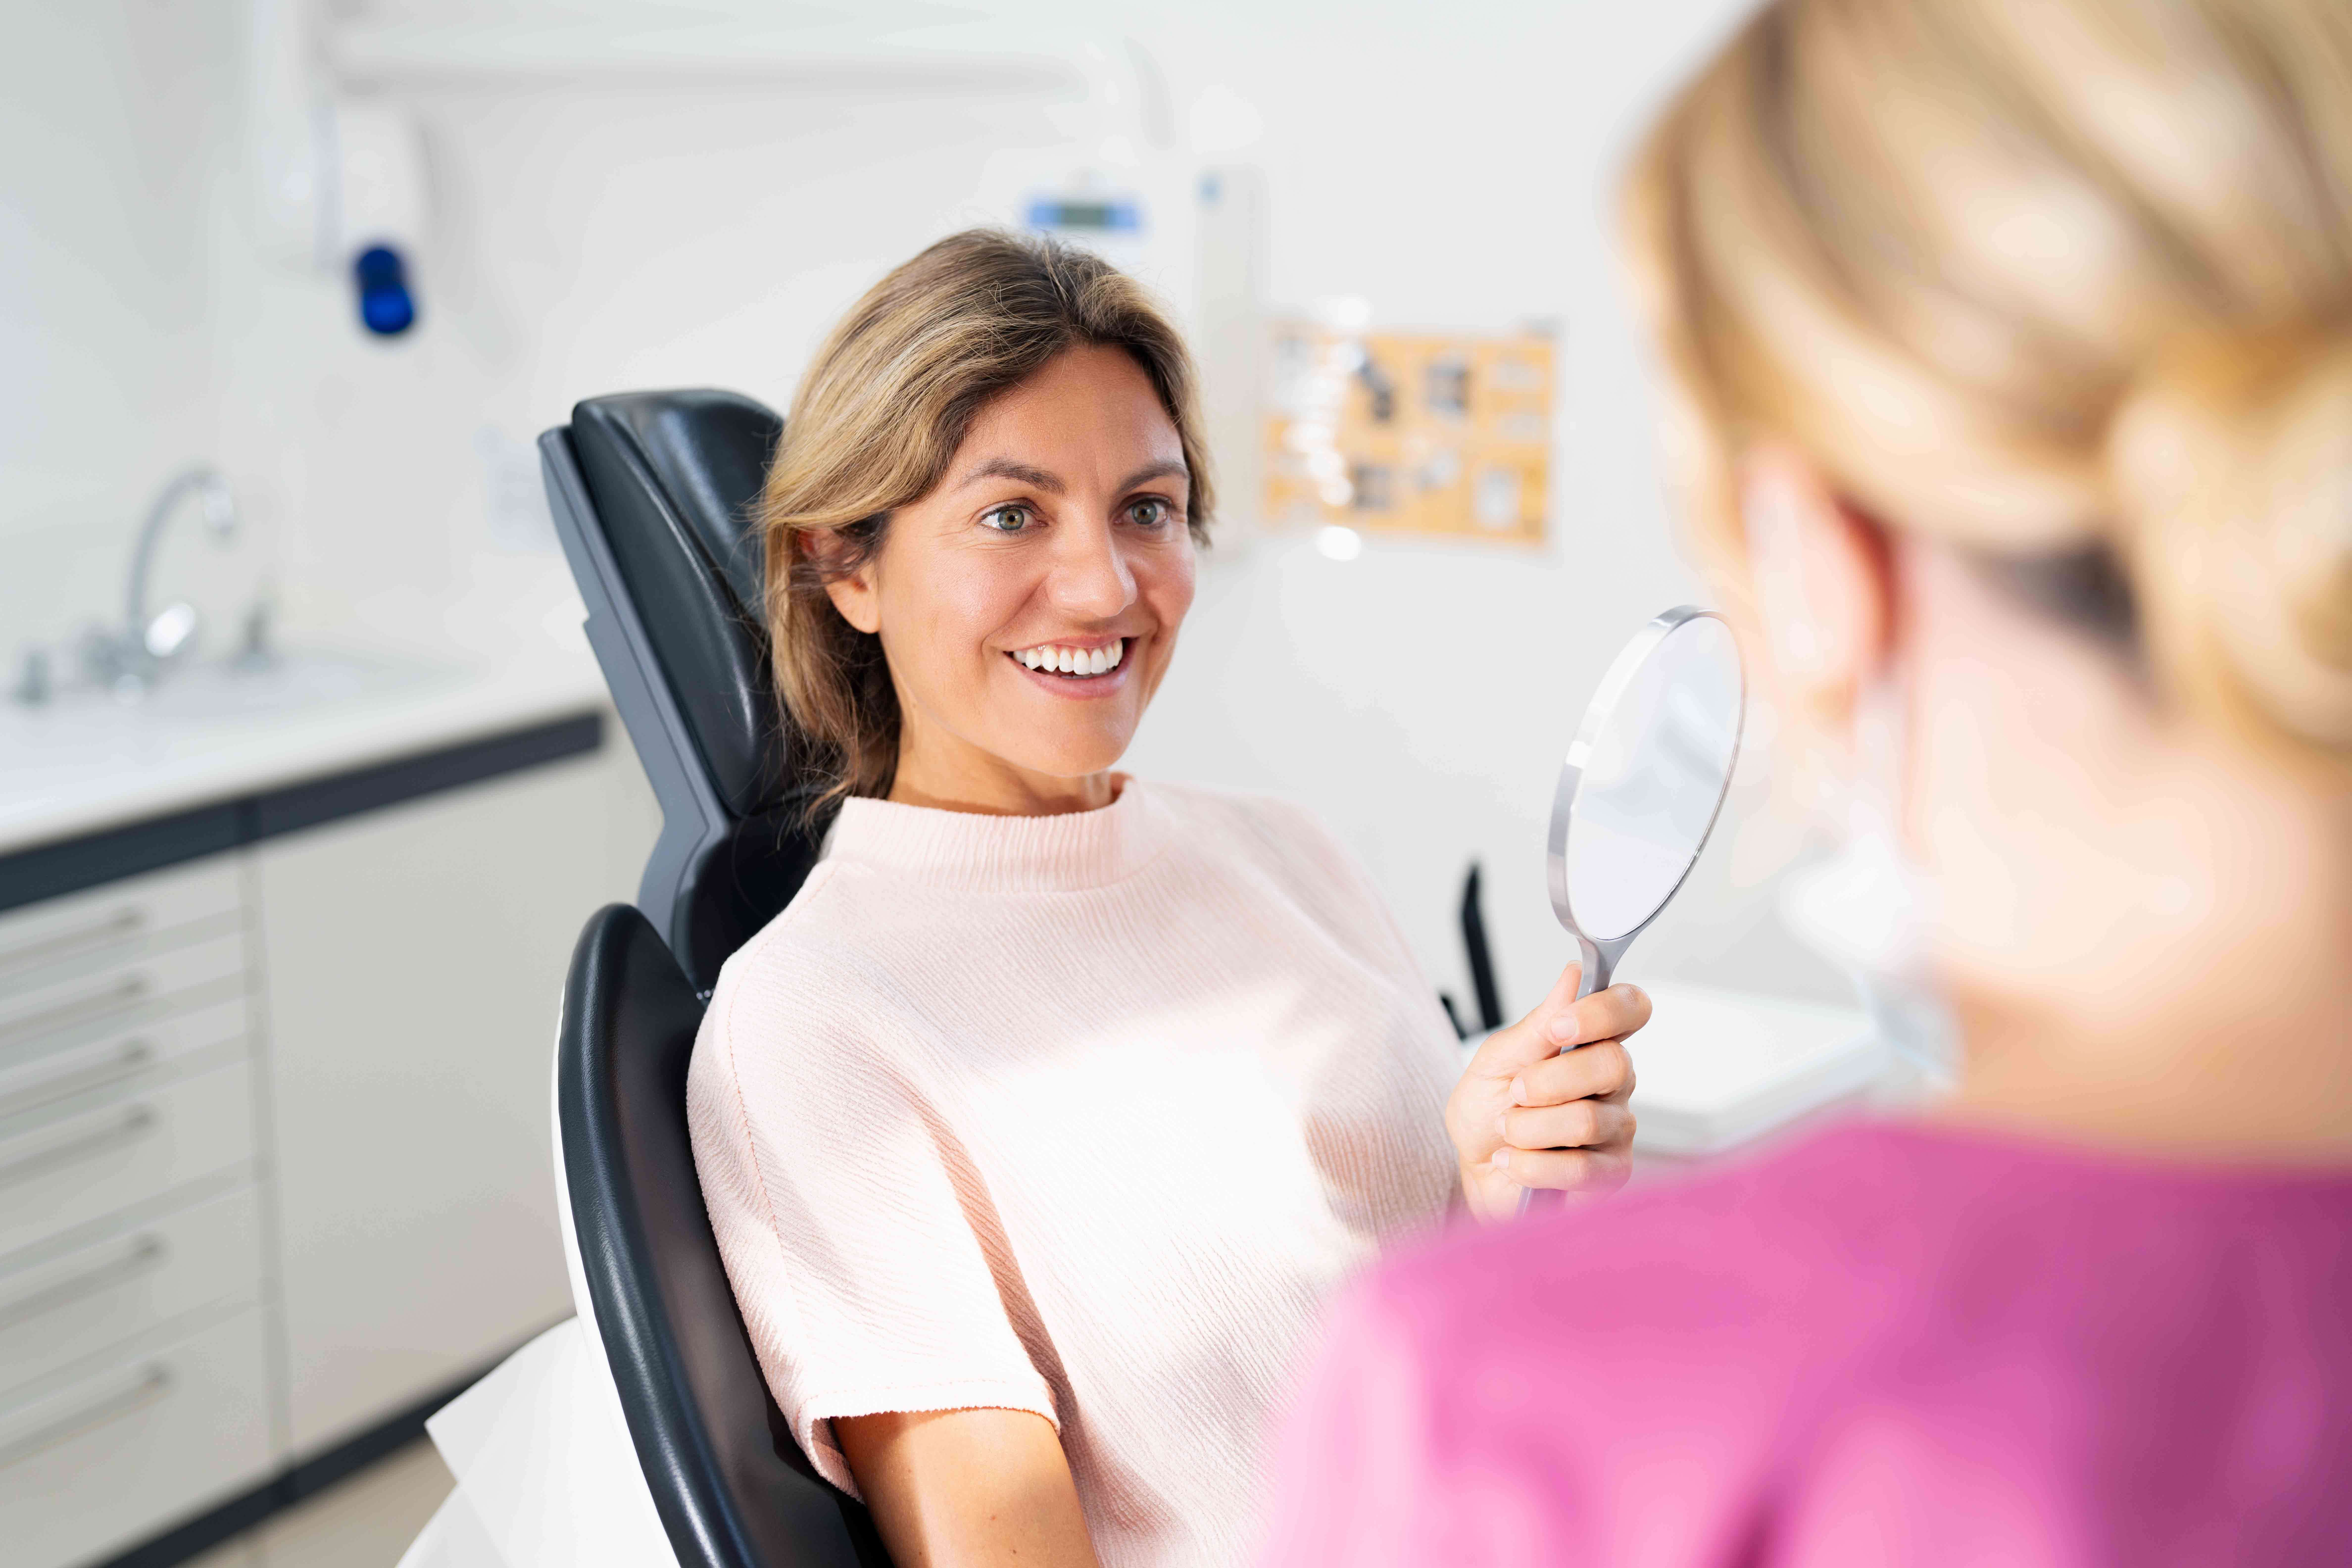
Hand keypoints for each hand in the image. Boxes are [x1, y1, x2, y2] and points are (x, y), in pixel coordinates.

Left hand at [1445, 963, 1648, 1222]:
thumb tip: (1573, 975)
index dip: (1603, 1012)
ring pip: (1587, 1119)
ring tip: (1508, 1130)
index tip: (1559, 1026)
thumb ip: (1537, 1024)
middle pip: (1613, 1063)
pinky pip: (1581, 1168)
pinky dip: (1531, 1164)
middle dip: (1549, 1080)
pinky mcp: (1611, 1174)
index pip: (1631, 1008)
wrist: (1475, 1169)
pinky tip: (1512, 1161)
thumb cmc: (1488, 1111)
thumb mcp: (1497, 1060)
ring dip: (1528, 1127)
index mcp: (1592, 1043)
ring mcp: (1618, 1129)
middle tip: (1515, 1092)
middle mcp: (1615, 1083)